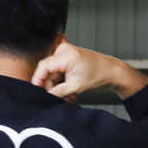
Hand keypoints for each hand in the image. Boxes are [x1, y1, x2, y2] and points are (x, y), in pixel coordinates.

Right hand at [31, 38, 147, 99]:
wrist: (111, 70)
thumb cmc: (98, 75)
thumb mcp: (76, 87)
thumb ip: (58, 92)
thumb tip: (45, 96)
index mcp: (65, 55)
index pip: (43, 67)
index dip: (38, 80)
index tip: (37, 92)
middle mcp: (63, 50)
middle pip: (47, 71)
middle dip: (51, 86)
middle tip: (58, 98)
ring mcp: (64, 52)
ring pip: (52, 72)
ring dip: (57, 85)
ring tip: (68, 96)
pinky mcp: (66, 56)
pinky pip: (57, 70)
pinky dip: (61, 80)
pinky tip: (68, 88)